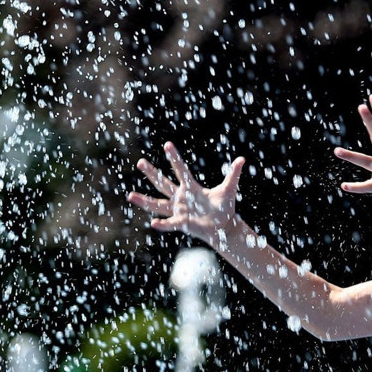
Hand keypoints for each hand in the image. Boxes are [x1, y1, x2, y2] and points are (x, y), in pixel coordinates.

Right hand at [128, 141, 245, 242]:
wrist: (224, 228)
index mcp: (191, 187)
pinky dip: (163, 224)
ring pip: (158, 204)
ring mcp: (179, 211)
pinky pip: (170, 223)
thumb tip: (242, 159)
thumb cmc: (224, 208)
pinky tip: (153, 223)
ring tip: (130, 195)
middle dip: (152, 173)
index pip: (181, 169)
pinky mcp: (183, 224)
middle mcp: (181, 198)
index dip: (175, 158)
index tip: (167, 144)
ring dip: (144, 201)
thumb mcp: (229, 190)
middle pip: (163, 183)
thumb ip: (233, 174)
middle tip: (140, 162)